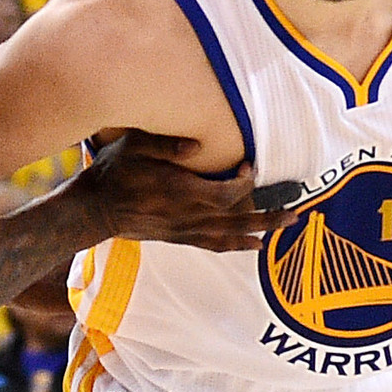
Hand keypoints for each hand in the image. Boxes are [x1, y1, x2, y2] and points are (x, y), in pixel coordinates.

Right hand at [77, 132, 279, 252]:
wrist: (94, 210)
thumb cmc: (114, 172)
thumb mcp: (133, 146)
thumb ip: (166, 145)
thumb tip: (197, 145)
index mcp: (179, 192)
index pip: (225, 193)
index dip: (243, 183)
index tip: (250, 166)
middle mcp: (187, 216)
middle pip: (238, 218)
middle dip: (269, 214)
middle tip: (297, 210)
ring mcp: (184, 230)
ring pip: (231, 234)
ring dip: (261, 230)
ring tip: (287, 224)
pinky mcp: (179, 237)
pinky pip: (215, 245)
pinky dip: (238, 245)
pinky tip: (256, 245)